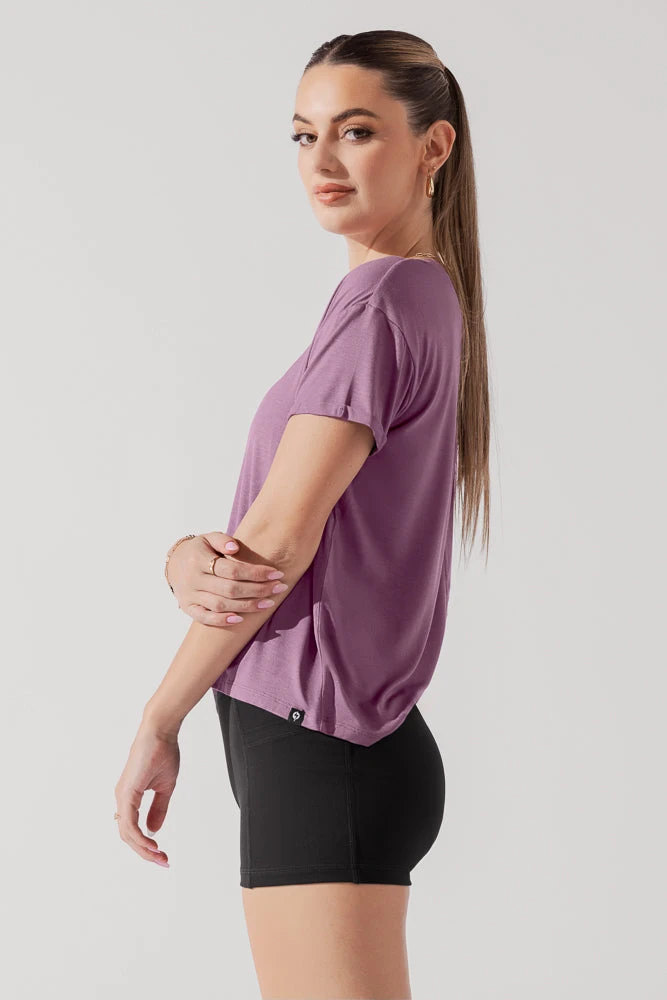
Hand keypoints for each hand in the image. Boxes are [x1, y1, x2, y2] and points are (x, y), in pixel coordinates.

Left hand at [114, 723, 179, 867]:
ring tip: (160, 856)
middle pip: (127, 836)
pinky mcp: (127, 793)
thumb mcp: (165, 787)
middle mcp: (122, 799)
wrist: (160, 732)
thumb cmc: (163, 753)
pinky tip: (151, 843)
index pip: (133, 830)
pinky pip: (129, 823)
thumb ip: (158, 809)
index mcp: (129, 797)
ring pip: (127, 833)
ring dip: (143, 848)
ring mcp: (122, 796)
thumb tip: (153, 830)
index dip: (146, 845)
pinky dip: (139, 837)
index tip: (163, 855)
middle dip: (145, 852)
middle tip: (163, 861)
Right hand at [166, 531, 289, 626]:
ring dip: (247, 606)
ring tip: (268, 603)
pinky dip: (222, 620)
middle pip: (230, 589)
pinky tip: (241, 619)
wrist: (173, 563)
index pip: (232, 570)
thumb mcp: (208, 538)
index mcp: (199, 560)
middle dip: (258, 590)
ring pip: (221, 605)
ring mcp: (190, 595)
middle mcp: (193, 579)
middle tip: (279, 588)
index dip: (256, 573)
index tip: (276, 573)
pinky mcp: (188, 607)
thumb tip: (235, 548)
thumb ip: (222, 540)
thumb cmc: (198, 550)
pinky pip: (204, 618)